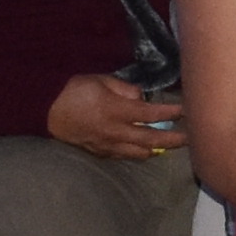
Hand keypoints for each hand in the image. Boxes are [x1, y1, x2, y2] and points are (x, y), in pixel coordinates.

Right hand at [49, 71, 185, 161]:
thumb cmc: (73, 90)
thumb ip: (125, 89)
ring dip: (156, 149)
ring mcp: (107, 145)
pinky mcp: (99, 152)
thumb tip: (142, 97)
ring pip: (139, 153)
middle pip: (151, 139)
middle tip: (190, 138)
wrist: (46, 110)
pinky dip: (137, 153)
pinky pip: (123, 156)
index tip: (187, 110)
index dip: (171, 113)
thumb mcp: (101, 80)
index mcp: (116, 110)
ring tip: (168, 145)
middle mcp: (115, 132)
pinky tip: (143, 149)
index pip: (151, 114)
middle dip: (173, 139)